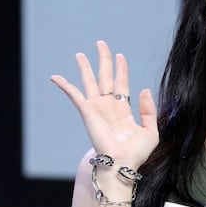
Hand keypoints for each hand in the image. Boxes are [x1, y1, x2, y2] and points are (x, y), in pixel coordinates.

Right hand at [50, 39, 158, 167]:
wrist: (122, 162)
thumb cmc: (136, 153)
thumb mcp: (150, 131)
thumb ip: (149, 111)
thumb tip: (144, 89)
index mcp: (124, 111)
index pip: (122, 85)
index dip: (121, 70)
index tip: (120, 56)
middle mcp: (109, 107)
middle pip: (106, 77)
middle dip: (104, 60)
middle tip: (101, 44)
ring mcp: (97, 109)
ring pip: (89, 82)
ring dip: (85, 67)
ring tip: (80, 54)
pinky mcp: (87, 111)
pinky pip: (74, 94)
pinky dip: (64, 85)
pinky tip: (55, 77)